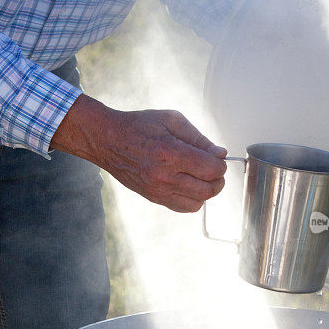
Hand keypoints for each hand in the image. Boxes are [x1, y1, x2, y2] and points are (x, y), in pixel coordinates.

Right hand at [50, 94, 227, 211]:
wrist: (107, 140)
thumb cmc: (139, 126)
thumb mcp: (171, 120)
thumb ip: (199, 138)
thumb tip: (220, 154)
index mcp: (170, 153)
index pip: (211, 169)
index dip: (221, 164)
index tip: (217, 158)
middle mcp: (164, 176)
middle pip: (208, 189)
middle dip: (218, 179)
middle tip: (214, 169)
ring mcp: (157, 190)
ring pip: (198, 202)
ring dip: (206, 191)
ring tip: (201, 177)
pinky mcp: (152, 198)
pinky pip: (183, 207)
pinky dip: (193, 199)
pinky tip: (189, 185)